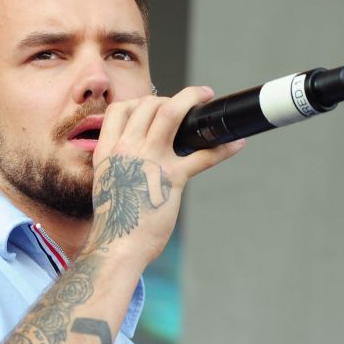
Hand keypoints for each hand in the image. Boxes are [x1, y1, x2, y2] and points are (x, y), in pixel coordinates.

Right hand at [83, 87, 244, 262]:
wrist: (117, 246)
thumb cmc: (116, 221)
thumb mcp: (107, 183)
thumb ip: (120, 164)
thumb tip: (139, 156)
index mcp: (108, 151)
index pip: (119, 109)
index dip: (139, 102)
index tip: (153, 105)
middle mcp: (126, 150)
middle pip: (148, 105)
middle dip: (171, 98)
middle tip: (187, 101)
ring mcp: (149, 161)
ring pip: (171, 113)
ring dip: (192, 98)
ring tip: (206, 96)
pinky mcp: (172, 178)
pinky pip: (202, 155)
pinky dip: (224, 148)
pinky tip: (236, 144)